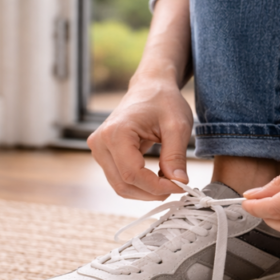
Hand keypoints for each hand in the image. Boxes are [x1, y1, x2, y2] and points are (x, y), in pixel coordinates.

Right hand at [87, 79, 192, 200]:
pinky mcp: (103, 153)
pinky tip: (157, 177)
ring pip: (120, 185)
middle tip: (177, 186)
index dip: (157, 186)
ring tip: (169, 181)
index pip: (133, 174)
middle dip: (152, 192)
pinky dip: (139, 184)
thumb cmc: (163, 100)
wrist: (150, 87)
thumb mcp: (177, 127)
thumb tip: (179, 183)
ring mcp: (98, 149)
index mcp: (116, 132)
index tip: (181, 186)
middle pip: (123, 184)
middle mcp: (100, 142)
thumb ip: (176, 156)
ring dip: (145, 191)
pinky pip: (119, 178)